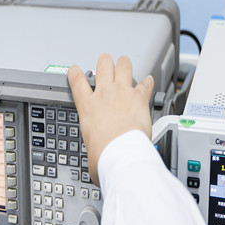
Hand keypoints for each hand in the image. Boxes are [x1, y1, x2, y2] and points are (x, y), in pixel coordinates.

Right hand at [68, 54, 153, 185]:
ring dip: (124, 63)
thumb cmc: (105, 155)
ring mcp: (122, 93)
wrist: (121, 153)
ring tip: (125, 62)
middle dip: (105, 62)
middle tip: (106, 63)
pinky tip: (149, 81)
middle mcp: (104, 95)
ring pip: (123, 66)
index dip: (75, 73)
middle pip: (102, 66)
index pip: (76, 82)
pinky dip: (148, 82)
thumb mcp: (90, 152)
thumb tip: (96, 162)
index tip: (76, 70)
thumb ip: (93, 151)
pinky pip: (145, 83)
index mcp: (87, 107)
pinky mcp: (139, 97)